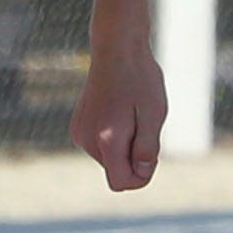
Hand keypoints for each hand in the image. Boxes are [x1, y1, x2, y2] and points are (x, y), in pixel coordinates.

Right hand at [70, 44, 167, 190]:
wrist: (116, 49)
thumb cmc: (140, 79)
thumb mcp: (155, 113)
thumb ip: (147, 148)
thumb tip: (141, 173)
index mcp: (106, 139)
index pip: (121, 182)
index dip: (142, 177)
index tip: (152, 155)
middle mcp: (86, 140)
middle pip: (116, 171)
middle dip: (134, 158)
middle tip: (144, 125)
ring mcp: (79, 134)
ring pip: (109, 160)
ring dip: (125, 146)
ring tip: (131, 115)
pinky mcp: (78, 127)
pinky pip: (101, 148)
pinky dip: (114, 138)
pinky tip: (120, 113)